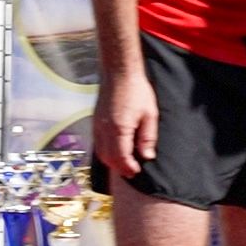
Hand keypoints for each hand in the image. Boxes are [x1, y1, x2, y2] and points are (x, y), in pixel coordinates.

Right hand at [94, 67, 157, 181]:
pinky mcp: (95, 121)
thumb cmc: (137, 91)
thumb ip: (148, 137)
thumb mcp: (150, 114)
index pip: (121, 157)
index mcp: (119, 129)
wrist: (119, 73)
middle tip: (132, 172)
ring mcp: (97, 125)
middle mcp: (104, 129)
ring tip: (124, 165)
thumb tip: (147, 156)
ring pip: (100, 152)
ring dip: (111, 162)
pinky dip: (104, 152)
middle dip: (119, 168)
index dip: (128, 167)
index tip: (137, 171)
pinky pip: (97, 143)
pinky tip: (114, 152)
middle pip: (108, 158)